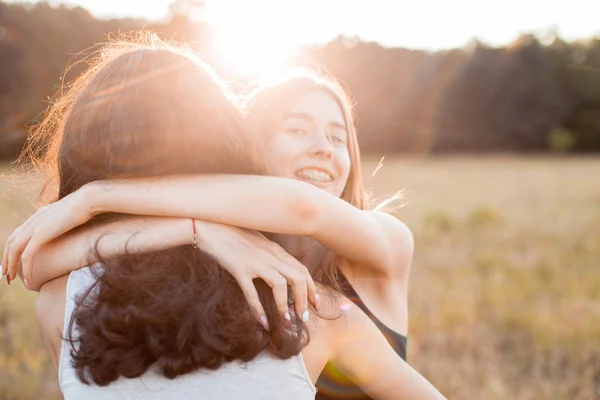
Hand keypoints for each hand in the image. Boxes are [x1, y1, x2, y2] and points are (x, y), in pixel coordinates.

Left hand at [2, 188, 92, 286]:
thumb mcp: (73, 215)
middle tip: (6, 274)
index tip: (14, 261)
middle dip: (6, 259)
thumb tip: (75, 227)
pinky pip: (27, 256)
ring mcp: (35, 227)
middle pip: (11, 242)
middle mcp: (33, 220)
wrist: (88, 200)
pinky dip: (26, 270)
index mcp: (40, 215)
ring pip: (14, 250)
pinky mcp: (41, 234)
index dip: (13, 248)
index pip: (19, 233)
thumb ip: (68, 221)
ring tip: (10, 280)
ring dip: (10, 266)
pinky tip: (29, 281)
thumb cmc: (88, 207)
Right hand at [196, 221, 318, 327]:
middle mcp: (270, 256)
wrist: (210, 225)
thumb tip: (281, 270)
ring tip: (287, 322)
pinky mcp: (239, 269)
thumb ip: (271, 255)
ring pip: (280, 285)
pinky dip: (259, 310)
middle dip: (304, 300)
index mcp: (276, 250)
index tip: (315, 304)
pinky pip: (252, 293)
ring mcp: (255, 262)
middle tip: (304, 317)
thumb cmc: (233, 234)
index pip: (302, 270)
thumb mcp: (258, 243)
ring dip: (285, 306)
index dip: (312, 288)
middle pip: (297, 278)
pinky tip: (263, 323)